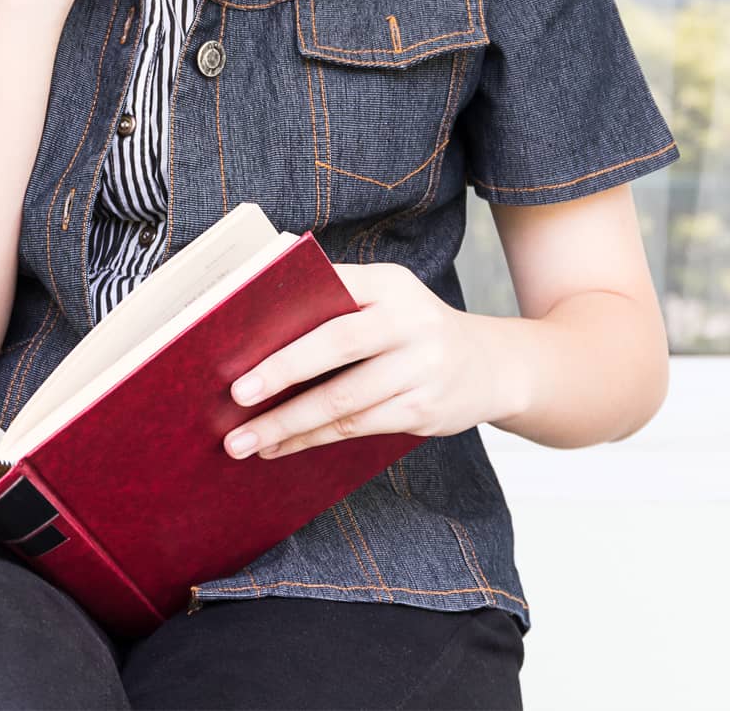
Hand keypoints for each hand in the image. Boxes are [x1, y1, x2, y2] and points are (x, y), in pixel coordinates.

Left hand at [221, 263, 505, 459]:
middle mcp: (410, 321)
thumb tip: (256, 310)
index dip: (288, 315)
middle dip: (281, 373)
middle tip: (237, 397)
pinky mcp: (425, 410)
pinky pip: (358, 427)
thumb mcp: (386, 296)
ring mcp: (422, 368)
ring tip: (245, 440)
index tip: (240, 346)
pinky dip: (314, 439)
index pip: (330, 292)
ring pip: (344, 399)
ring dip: (289, 423)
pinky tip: (282, 446)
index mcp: (389, 283)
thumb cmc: (412, 327)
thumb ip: (335, 296)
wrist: (492, 365)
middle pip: (336, 345)